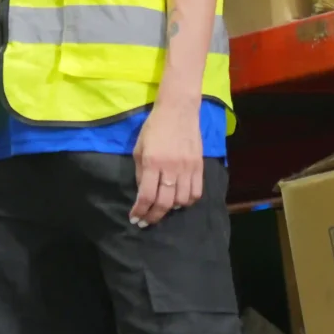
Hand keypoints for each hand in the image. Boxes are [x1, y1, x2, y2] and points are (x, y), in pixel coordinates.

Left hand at [129, 101, 204, 226]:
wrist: (178, 111)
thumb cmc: (154, 127)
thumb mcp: (139, 148)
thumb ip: (141, 172)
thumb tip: (143, 193)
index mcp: (152, 162)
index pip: (146, 195)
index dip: (140, 211)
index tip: (134, 218)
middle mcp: (171, 168)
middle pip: (164, 202)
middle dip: (153, 216)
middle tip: (145, 222)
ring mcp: (187, 168)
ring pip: (182, 201)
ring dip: (170, 209)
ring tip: (162, 208)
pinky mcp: (199, 167)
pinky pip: (196, 193)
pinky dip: (187, 201)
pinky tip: (179, 201)